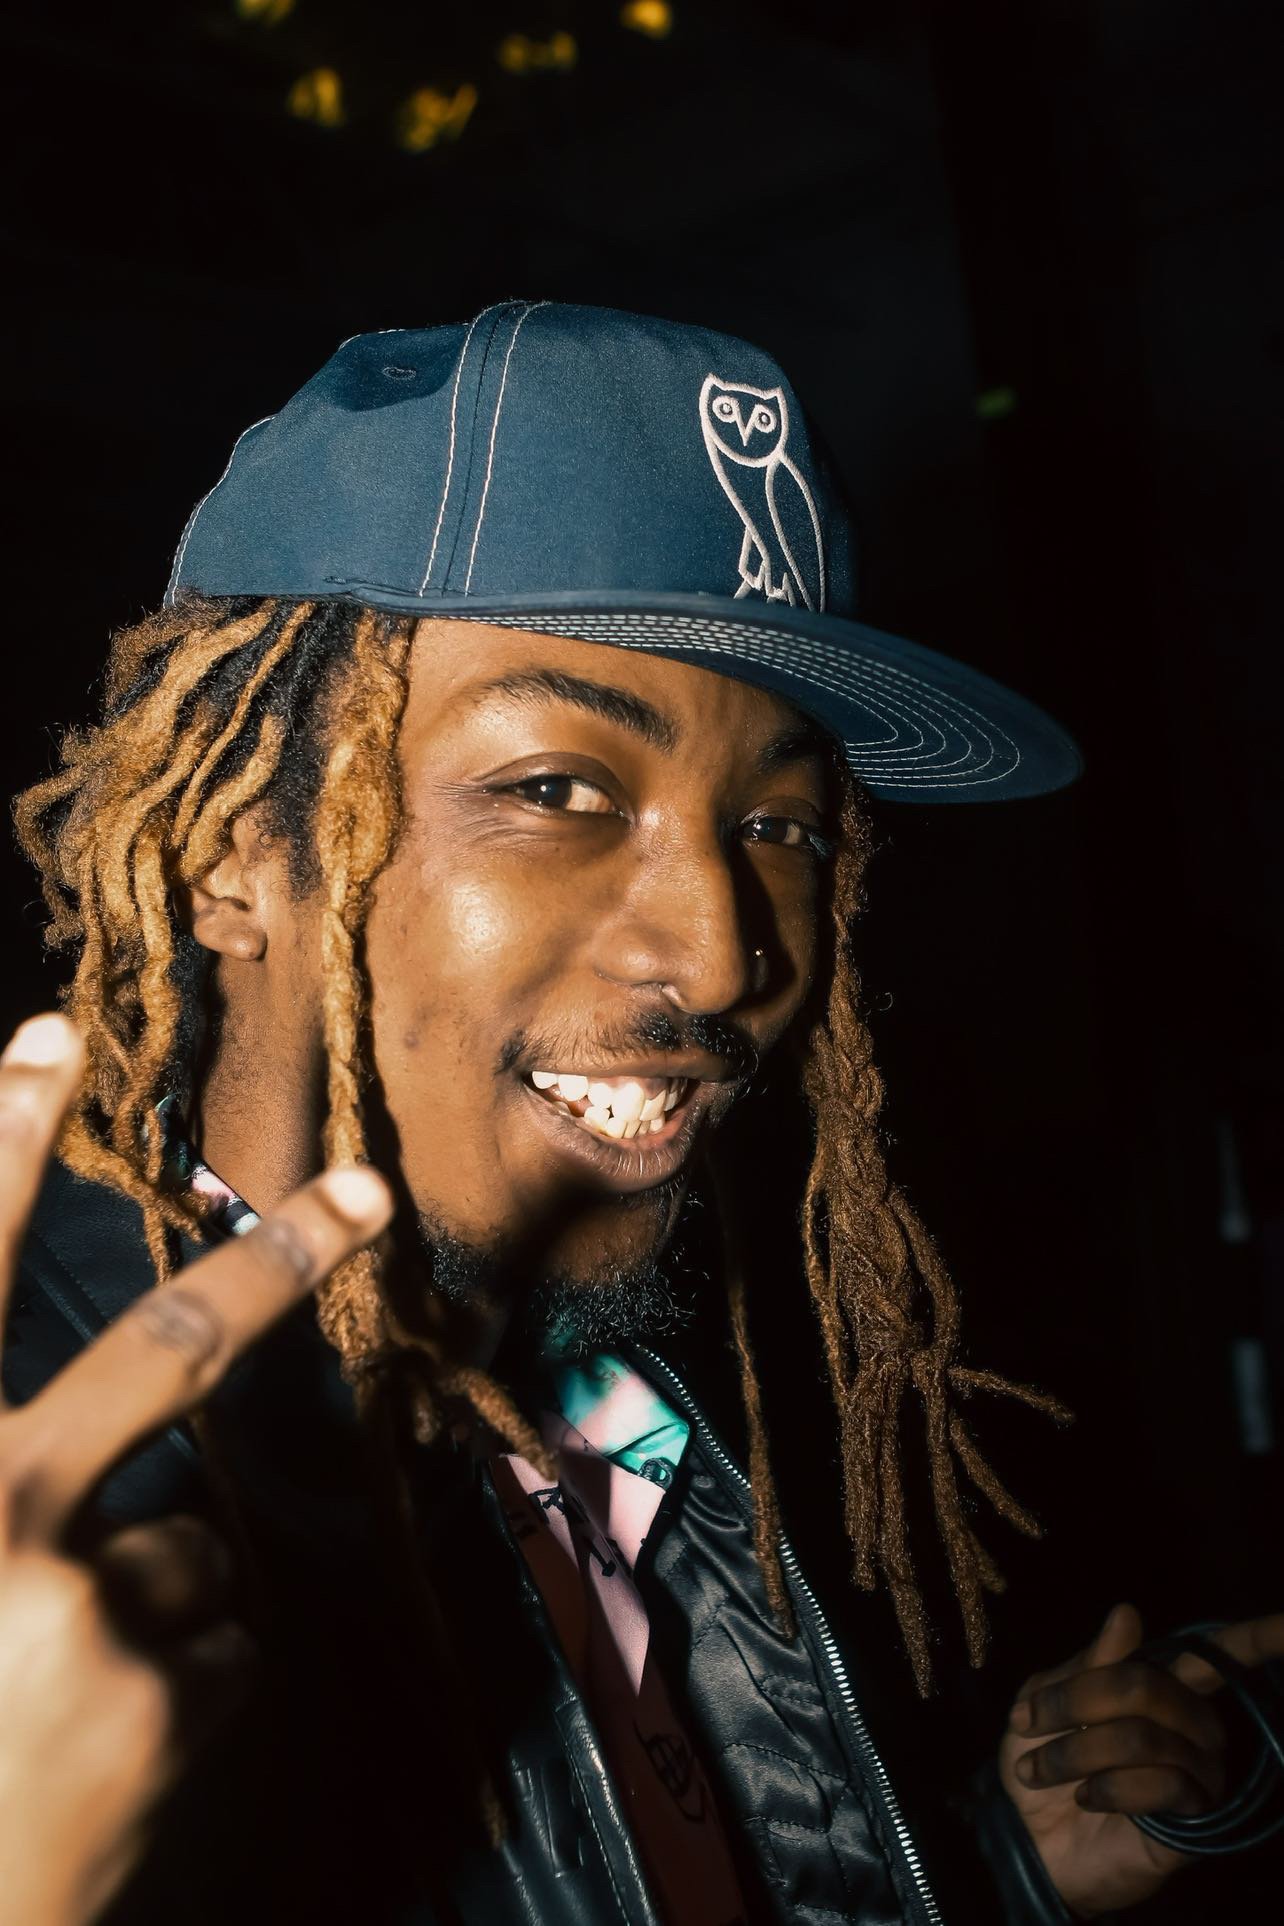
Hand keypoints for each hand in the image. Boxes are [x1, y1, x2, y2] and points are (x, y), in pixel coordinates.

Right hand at [0, 1012, 391, 1925]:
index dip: (1, 1145)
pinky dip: (180, 1680)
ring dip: (151, 1596)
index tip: (54, 1033)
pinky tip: (108, 1755)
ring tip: (61, 1700)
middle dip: (276, 1259)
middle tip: (366, 1189)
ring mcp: (92, 1611)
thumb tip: (90, 1437)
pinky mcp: (170, 1703)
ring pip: (194, 1542)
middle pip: (167, 1347)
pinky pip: (221, 1643)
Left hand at [1000, 1599, 1283, 1915]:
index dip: (1257, 1636)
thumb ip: (1085, 1665)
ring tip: (1041, 1770)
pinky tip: (1087, 1798)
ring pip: (1144, 1736)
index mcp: (1164, 1687)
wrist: (1032, 1845)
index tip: (1281, 1625)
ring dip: (1077, 1750)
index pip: (1217, 1655)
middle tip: (1027, 1724)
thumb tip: (1128, 1612)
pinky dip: (1110, 1787)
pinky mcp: (1194, 1820)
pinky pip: (1163, 1785)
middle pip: (1147, 1685)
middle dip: (1074, 1702)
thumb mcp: (1043, 1704)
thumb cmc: (1043, 1764)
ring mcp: (1200, 1773)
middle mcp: (1194, 1725)